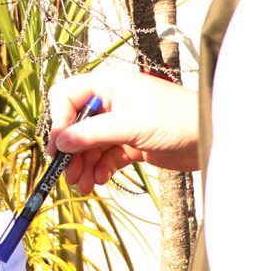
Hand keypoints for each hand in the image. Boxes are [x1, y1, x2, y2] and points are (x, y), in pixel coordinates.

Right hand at [49, 68, 200, 192]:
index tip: (59, 146)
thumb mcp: (132, 125)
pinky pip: (105, 156)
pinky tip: (99, 181)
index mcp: (108, 85)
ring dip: (83, 165)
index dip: (59, 120)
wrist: (212, 136)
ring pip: (88, 145)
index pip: (67, 96)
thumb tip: (60, 143)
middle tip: (68, 175)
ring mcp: (120, 123)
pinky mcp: (130, 143)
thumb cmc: (176, 119)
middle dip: (70, 151)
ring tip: (83, 185)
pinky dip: (99, 169)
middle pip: (75, 125)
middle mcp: (110, 102)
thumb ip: (93, 133)